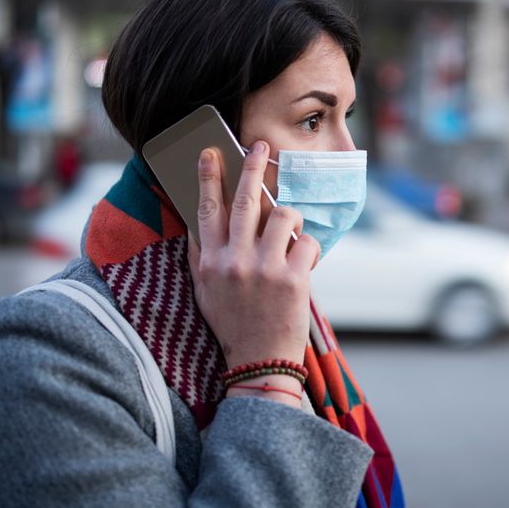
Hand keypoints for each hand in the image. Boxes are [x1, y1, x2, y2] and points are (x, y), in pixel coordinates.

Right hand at [186, 141, 319, 390]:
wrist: (259, 363)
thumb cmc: (233, 324)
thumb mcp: (205, 291)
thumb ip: (202, 256)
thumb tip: (198, 219)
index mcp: (210, 262)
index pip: (207, 210)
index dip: (208, 177)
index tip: (210, 153)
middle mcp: (234, 261)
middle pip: (245, 201)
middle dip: (252, 167)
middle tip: (259, 144)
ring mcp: (265, 269)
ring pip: (283, 215)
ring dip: (291, 217)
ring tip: (291, 232)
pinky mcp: (294, 279)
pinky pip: (307, 242)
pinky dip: (309, 247)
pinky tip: (305, 263)